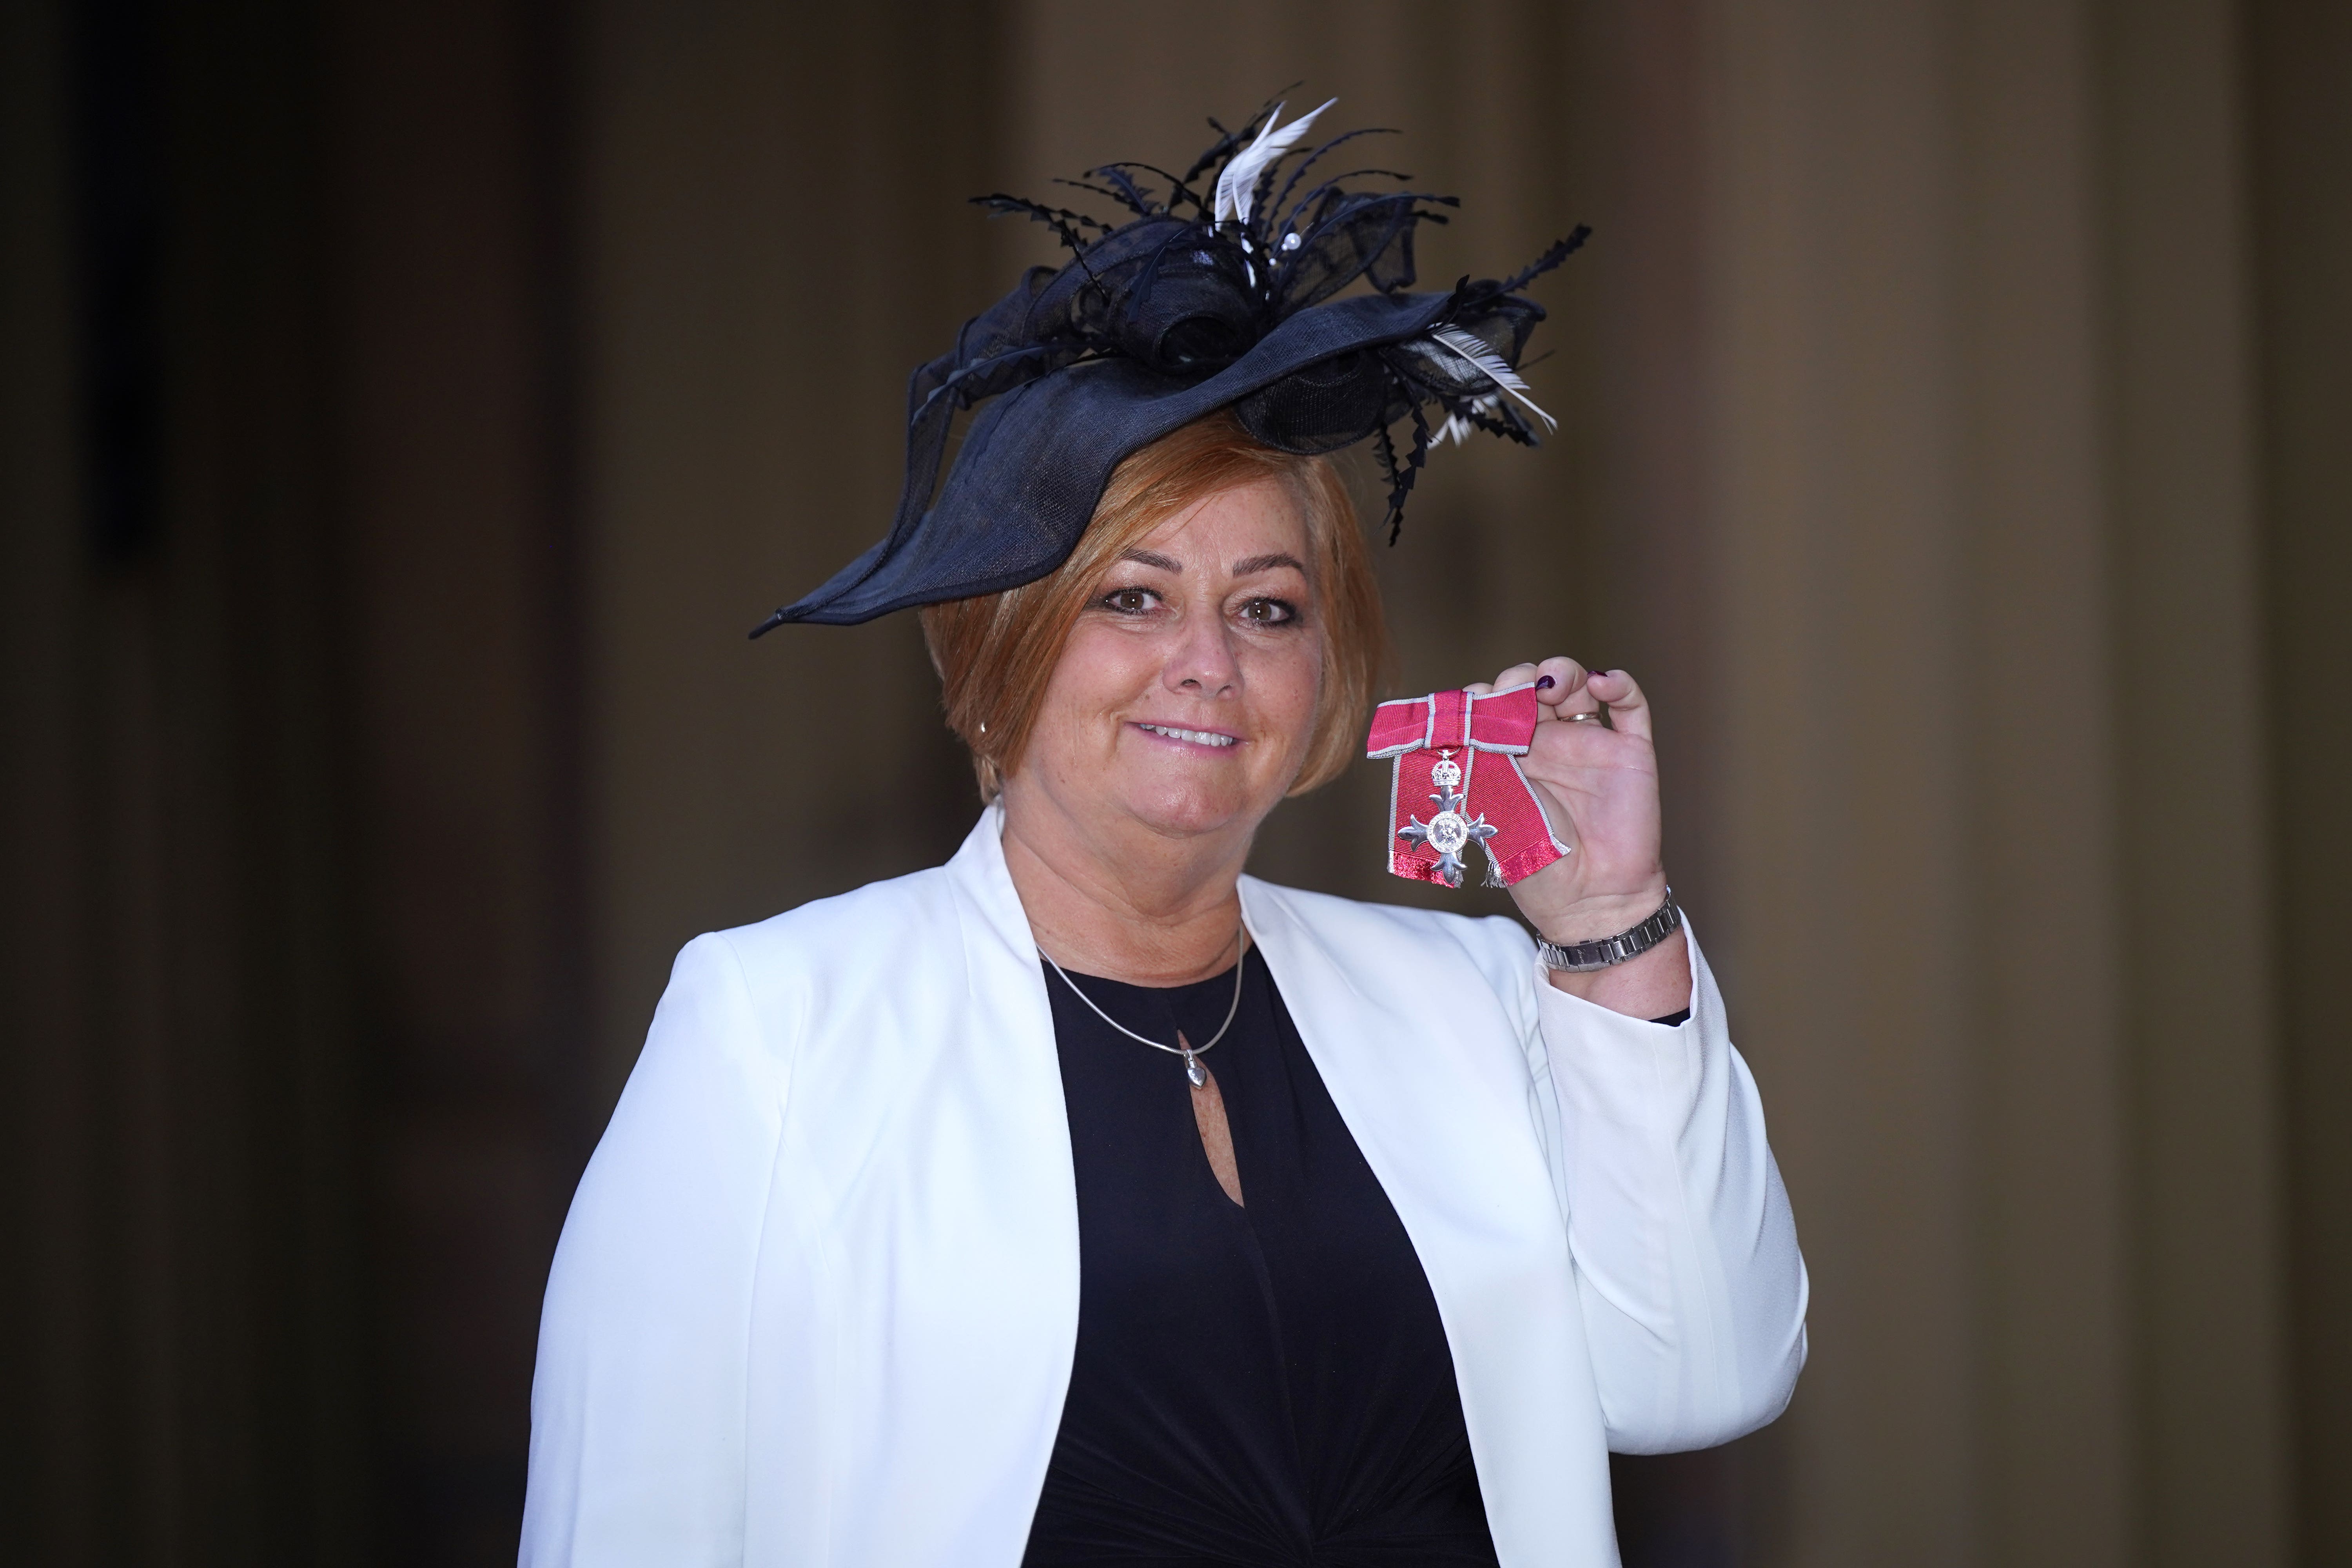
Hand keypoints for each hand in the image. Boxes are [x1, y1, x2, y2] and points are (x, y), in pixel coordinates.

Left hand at [1468, 656, 1668, 944]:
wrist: (1590, 900)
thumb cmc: (1536, 863)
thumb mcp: (1493, 808)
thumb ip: (1480, 762)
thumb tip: (1462, 717)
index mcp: (1509, 757)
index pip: (1492, 707)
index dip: (1482, 696)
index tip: (1472, 704)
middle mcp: (1548, 744)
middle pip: (1530, 687)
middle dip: (1517, 679)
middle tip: (1511, 693)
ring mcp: (1589, 744)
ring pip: (1576, 685)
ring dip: (1562, 672)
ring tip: (1552, 683)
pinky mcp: (1629, 752)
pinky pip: (1630, 705)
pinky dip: (1618, 683)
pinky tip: (1601, 683)